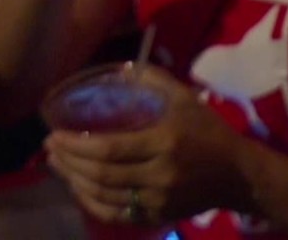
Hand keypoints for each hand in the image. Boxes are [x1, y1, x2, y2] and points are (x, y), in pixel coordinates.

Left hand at [45, 67, 257, 225]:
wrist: (237, 174)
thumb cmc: (210, 131)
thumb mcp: (187, 99)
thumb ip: (154, 81)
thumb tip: (120, 70)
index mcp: (164, 142)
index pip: (110, 149)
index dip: (77, 145)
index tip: (55, 136)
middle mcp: (159, 174)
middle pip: (101, 174)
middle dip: (69, 163)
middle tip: (50, 150)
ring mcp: (158, 200)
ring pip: (104, 197)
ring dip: (75, 183)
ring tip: (58, 167)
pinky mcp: (157, 217)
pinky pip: (116, 214)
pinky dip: (92, 204)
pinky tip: (80, 190)